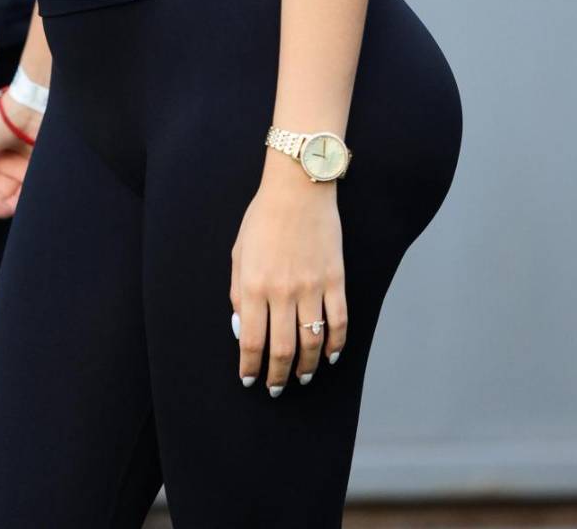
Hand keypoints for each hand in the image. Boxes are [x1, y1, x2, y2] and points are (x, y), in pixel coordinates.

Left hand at [230, 155, 348, 395]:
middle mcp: (282, 291)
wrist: (298, 188)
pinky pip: (338, 322)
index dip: (250, 368)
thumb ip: (237, 291)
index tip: (249, 380)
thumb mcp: (239, 252)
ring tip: (302, 378)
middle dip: (277, 376)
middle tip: (275, 389)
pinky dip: (336, 345)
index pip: (251, 342)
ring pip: (311, 342)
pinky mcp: (335, 280)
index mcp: (253, 285)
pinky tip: (331, 356)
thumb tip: (241, 328)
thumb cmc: (263, 217)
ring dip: (307, 367)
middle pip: (282, 350)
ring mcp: (311, 287)